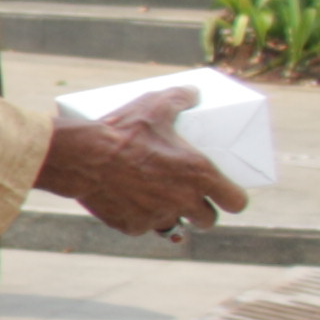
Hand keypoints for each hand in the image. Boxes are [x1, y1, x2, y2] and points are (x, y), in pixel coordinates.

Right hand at [37, 88, 243, 241]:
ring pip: (174, 225)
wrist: (83, 157)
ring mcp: (158, 216)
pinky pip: (142, 226)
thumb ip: (178, 99)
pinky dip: (137, 217)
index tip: (226, 195)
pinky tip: (126, 202)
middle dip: (201, 211)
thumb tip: (193, 93)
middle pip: (207, 220)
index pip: (236, 201)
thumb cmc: (124, 132)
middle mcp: (184, 201)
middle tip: (190, 198)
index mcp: (199, 175)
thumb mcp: (154, 107)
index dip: (232, 198)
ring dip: (170, 215)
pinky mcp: (132, 226)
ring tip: (156, 200)